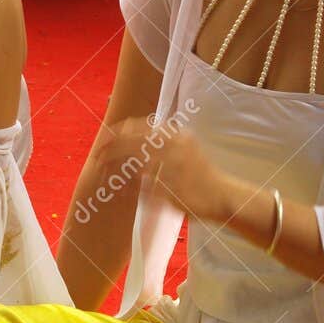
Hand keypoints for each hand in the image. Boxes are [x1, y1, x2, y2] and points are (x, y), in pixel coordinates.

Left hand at [94, 116, 221, 222]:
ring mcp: (174, 166)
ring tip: (105, 174)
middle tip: (98, 156)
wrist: (224, 196)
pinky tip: (124, 192)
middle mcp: (175, 146)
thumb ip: (162, 141)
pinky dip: (131, 189)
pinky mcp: (173, 187)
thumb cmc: (201, 174)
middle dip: (112, 149)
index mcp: (176, 135)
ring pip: (135, 163)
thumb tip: (133, 135)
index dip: (118, 132)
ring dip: (118, 168)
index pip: (139, 127)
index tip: (105, 139)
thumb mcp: (184, 147)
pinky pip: (144, 187)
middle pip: (133, 143)